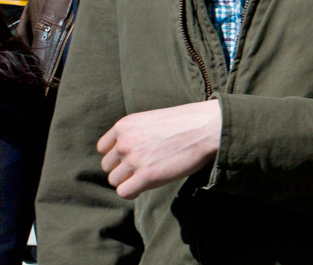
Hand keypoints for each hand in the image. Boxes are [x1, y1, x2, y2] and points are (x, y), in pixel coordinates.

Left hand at [98, 100, 221, 199]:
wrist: (208, 128)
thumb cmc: (187, 123)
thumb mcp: (153, 120)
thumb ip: (136, 133)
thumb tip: (128, 153)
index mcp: (125, 125)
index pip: (103, 148)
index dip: (117, 155)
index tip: (134, 156)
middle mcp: (125, 142)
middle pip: (108, 167)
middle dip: (123, 169)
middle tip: (144, 167)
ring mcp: (134, 159)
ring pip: (115, 181)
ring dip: (130, 181)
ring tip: (150, 174)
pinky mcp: (146, 176)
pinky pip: (124, 192)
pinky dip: (133, 191)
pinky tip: (147, 185)